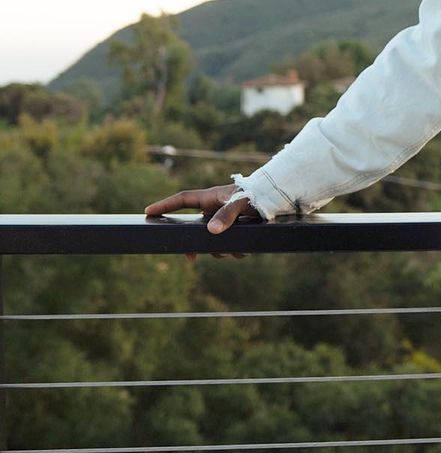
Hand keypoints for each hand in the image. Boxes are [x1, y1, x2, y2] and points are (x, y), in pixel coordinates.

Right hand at [144, 183, 260, 262]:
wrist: (281, 198)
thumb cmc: (259, 194)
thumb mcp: (242, 203)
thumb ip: (227, 215)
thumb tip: (211, 232)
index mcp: (212, 197)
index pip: (183, 199)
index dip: (164, 205)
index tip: (148, 212)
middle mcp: (216, 208)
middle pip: (195, 227)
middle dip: (197, 244)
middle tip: (192, 257)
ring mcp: (225, 219)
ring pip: (213, 239)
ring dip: (220, 249)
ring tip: (233, 252)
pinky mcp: (236, 228)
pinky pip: (229, 243)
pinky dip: (234, 250)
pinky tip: (243, 252)